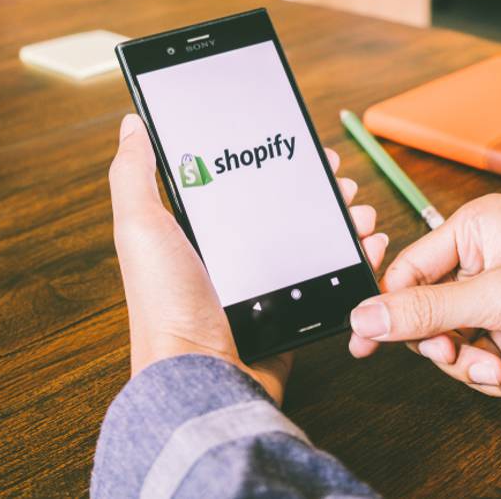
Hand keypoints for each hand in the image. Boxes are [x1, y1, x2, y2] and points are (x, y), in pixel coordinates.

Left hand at [109, 114, 388, 404]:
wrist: (203, 375)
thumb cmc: (164, 303)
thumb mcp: (139, 226)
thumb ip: (133, 173)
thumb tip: (134, 125)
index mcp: (195, 230)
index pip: (239, 181)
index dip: (269, 160)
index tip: (297, 144)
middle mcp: (230, 253)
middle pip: (282, 207)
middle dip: (316, 188)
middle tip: (338, 178)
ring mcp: (262, 282)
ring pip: (311, 238)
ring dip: (340, 218)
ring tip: (357, 209)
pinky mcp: (288, 308)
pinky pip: (327, 276)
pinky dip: (351, 258)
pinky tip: (367, 244)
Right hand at [349, 194, 500, 396]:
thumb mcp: (496, 297)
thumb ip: (425, 310)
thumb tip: (366, 317)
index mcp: (471, 229)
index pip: (406, 270)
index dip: (387, 306)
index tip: (364, 340)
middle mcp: (480, 261)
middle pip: (424, 311)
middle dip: (440, 343)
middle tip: (455, 355)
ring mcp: (497, 299)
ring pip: (449, 341)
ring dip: (469, 365)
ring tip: (498, 370)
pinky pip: (477, 359)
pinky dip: (492, 375)